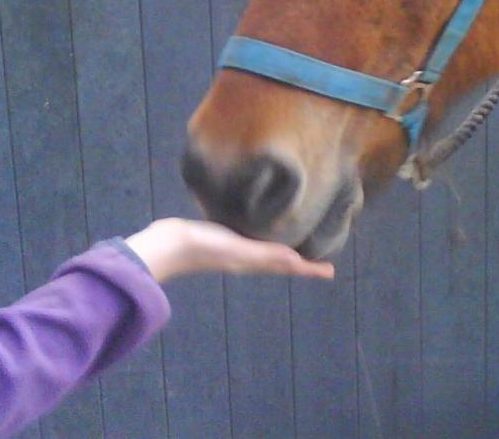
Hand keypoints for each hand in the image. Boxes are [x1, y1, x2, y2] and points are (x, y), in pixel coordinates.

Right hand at [124, 218, 333, 283]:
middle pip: (281, 261)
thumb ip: (264, 254)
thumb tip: (296, 261)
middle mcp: (247, 257)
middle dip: (301, 260)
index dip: (309, 268)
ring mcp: (233, 247)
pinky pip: (249, 237)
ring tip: (296, 243)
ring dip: (283, 248)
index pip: (289, 265)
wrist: (167, 244)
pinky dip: (261, 235)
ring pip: (266, 250)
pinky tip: (258, 226)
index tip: (331, 271)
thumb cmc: (205, 246)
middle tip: (320, 258)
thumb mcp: (239, 249)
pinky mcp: (221, 235)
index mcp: (254, 261)